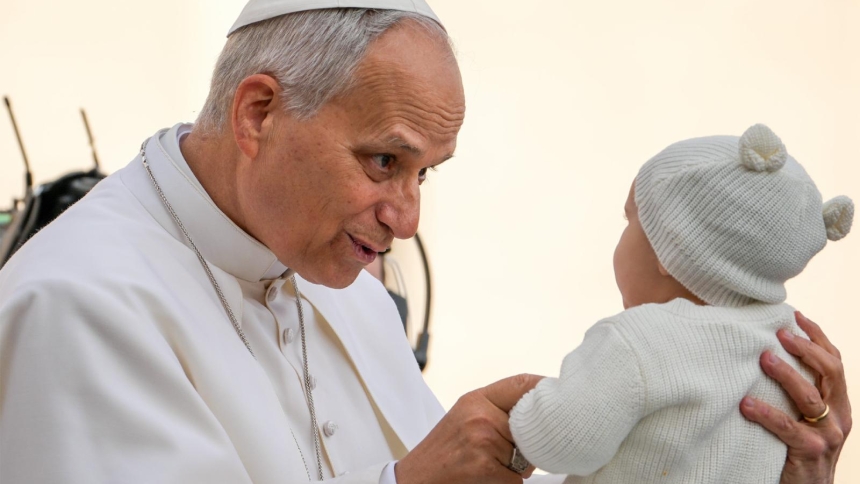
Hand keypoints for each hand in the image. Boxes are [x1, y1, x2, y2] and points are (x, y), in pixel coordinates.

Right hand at [395, 374, 542, 483]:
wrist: (416, 480)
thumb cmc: (442, 453)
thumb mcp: (465, 417)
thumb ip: (496, 410)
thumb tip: (539, 410)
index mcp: (476, 399)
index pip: (522, 383)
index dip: (545, 389)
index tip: (560, 397)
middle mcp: (480, 415)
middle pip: (531, 426)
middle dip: (527, 443)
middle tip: (507, 451)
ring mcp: (483, 440)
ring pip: (527, 456)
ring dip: (517, 468)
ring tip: (488, 466)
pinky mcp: (485, 466)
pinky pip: (517, 479)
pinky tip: (486, 478)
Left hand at [740, 312, 850, 483]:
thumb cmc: (797, 447)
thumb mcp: (804, 416)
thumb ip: (795, 392)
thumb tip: (765, 352)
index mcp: (839, 404)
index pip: (834, 362)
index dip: (818, 337)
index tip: (796, 316)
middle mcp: (839, 416)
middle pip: (830, 372)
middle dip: (806, 349)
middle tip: (780, 333)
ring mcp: (827, 435)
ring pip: (811, 397)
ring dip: (787, 374)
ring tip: (764, 359)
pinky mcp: (809, 452)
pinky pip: (787, 428)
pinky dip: (766, 414)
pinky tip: (746, 404)